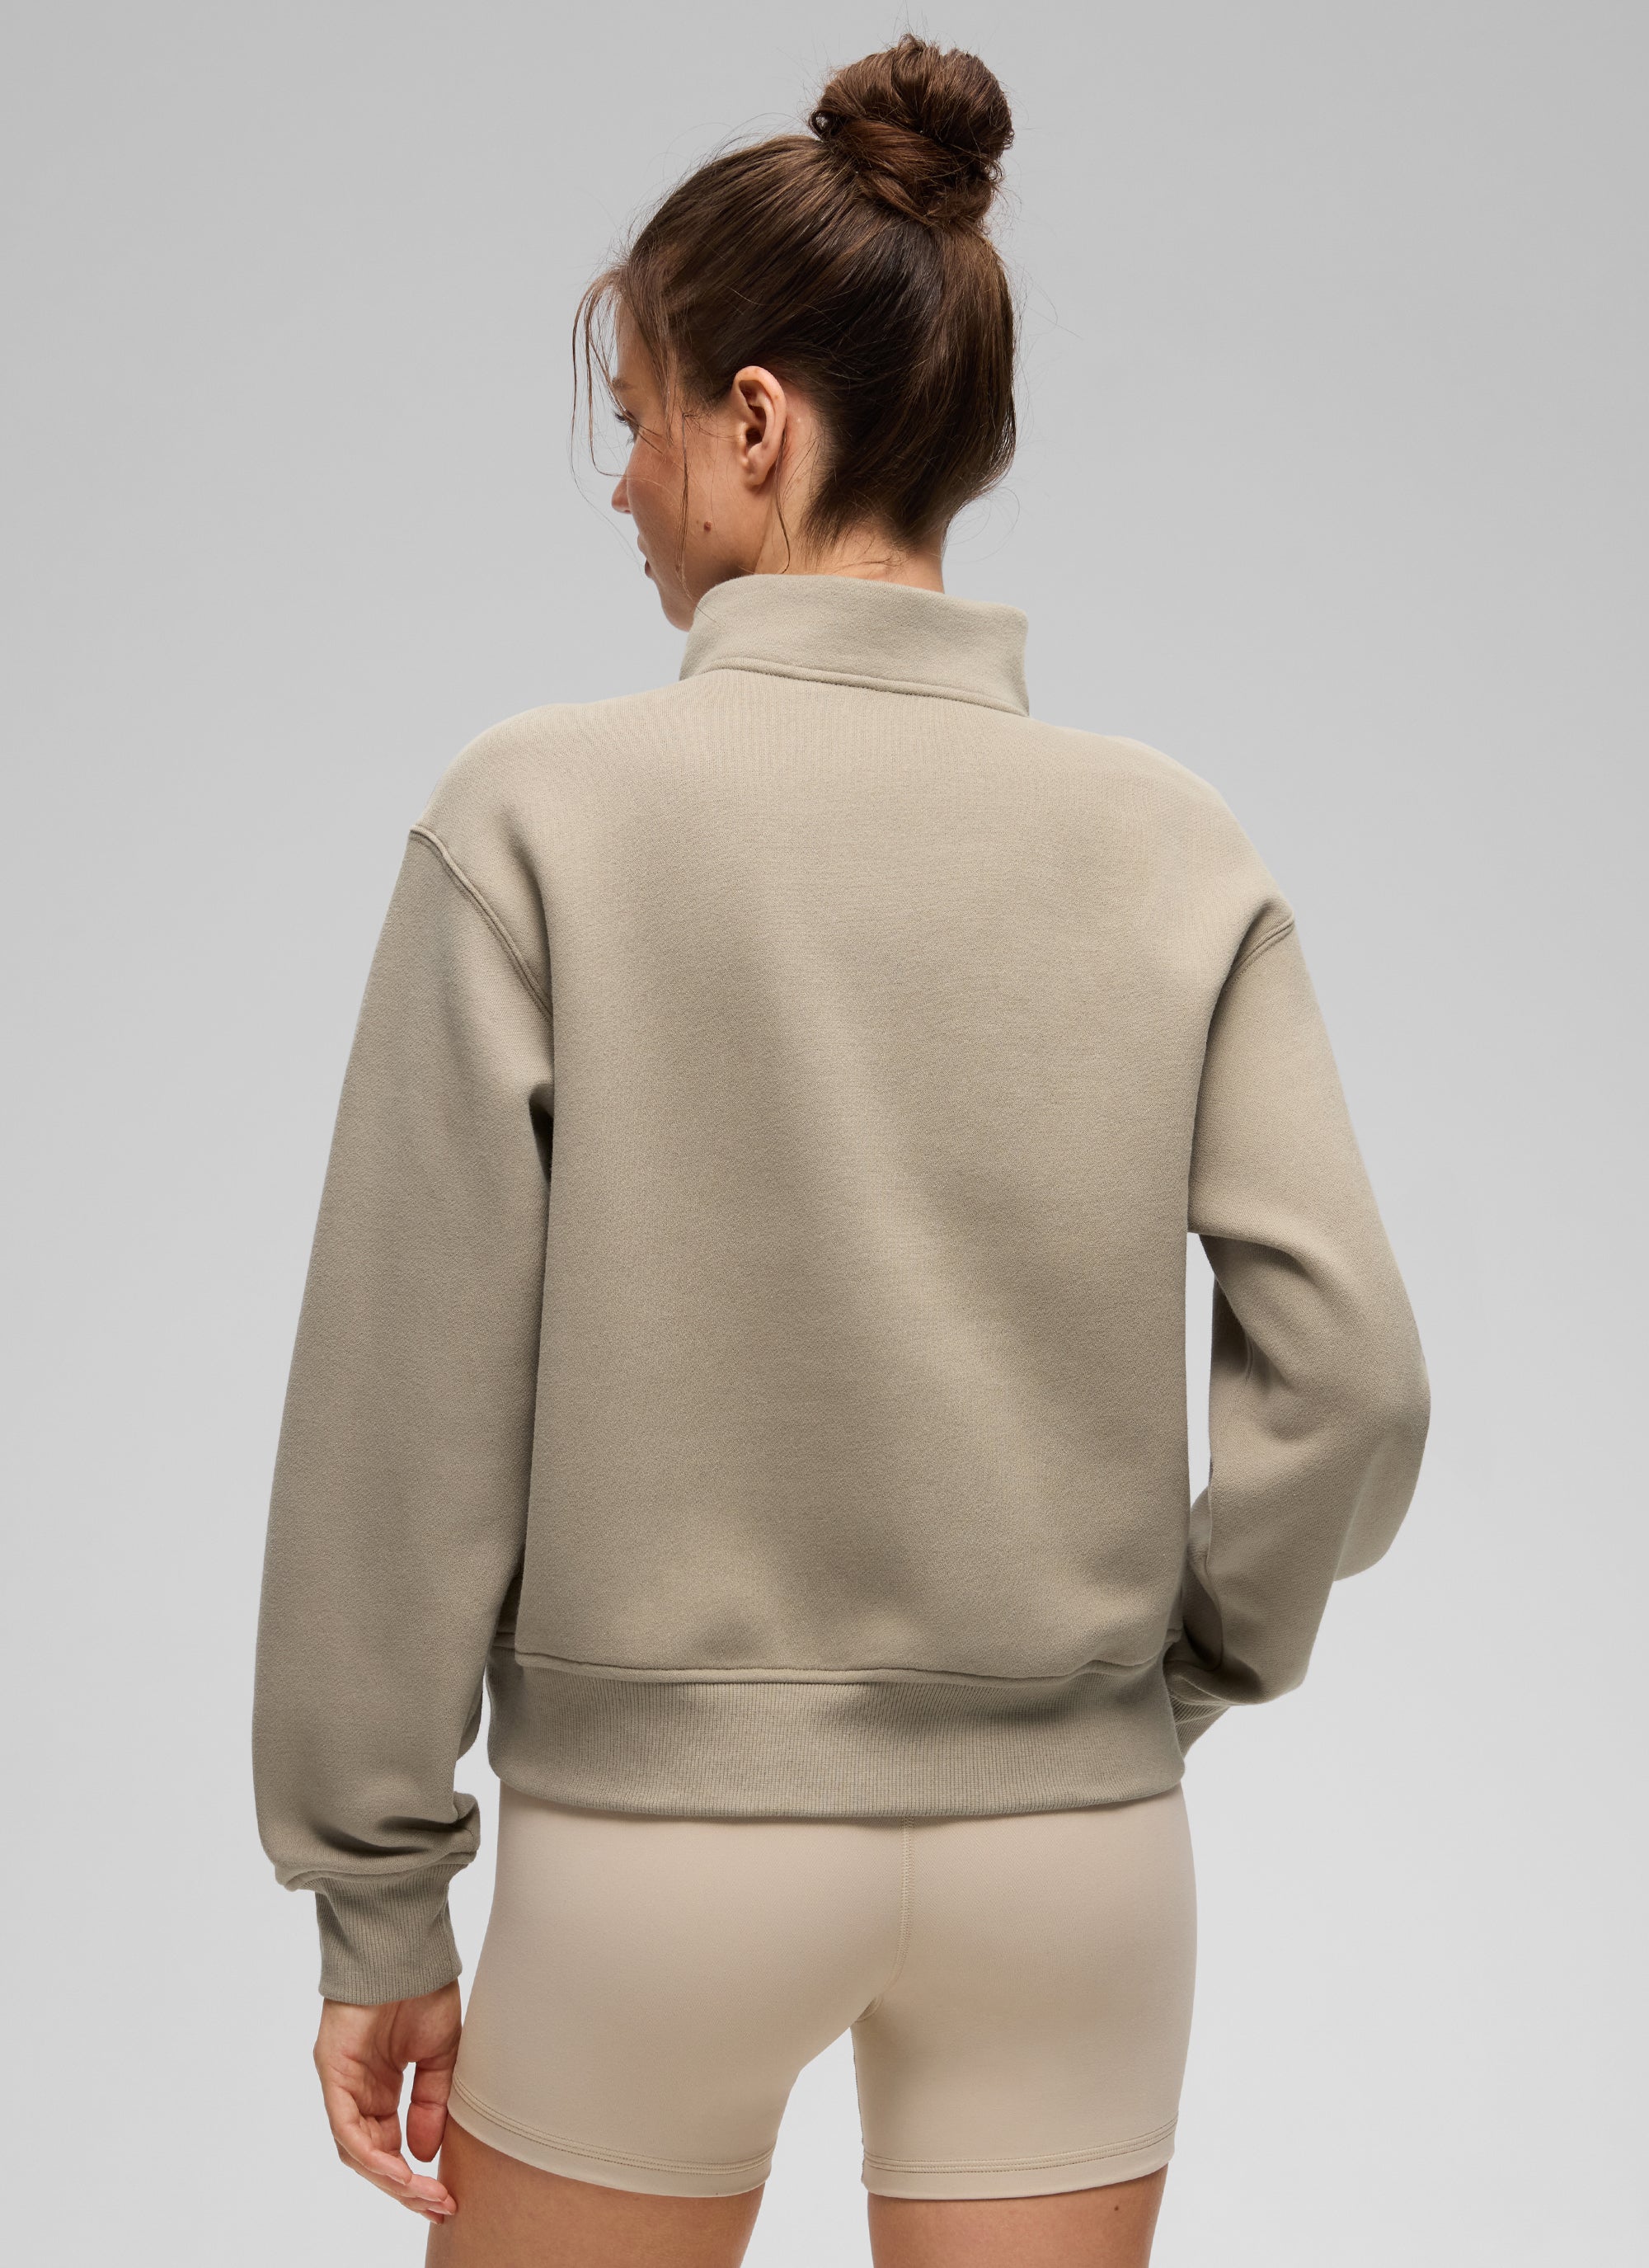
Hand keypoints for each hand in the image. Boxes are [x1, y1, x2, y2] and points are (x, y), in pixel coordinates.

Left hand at [313, 1982, 462, 2223]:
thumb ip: (430, 2104)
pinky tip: (397, 2170)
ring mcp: (343, 2083)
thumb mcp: (440, 2055)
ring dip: (390, 2178)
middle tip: (438, 2205)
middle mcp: (358, 2090)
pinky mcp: (333, 2073)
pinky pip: (346, 2126)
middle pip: (372, 2156)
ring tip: (422, 2194)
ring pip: (357, 2149)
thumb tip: (424, 2155)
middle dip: (405, 2188)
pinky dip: (370, 2153)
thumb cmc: (422, 1990)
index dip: (414, 2176)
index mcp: (381, 2086)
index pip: (390, 2145)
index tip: (444, 2196)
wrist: (406, 1949)